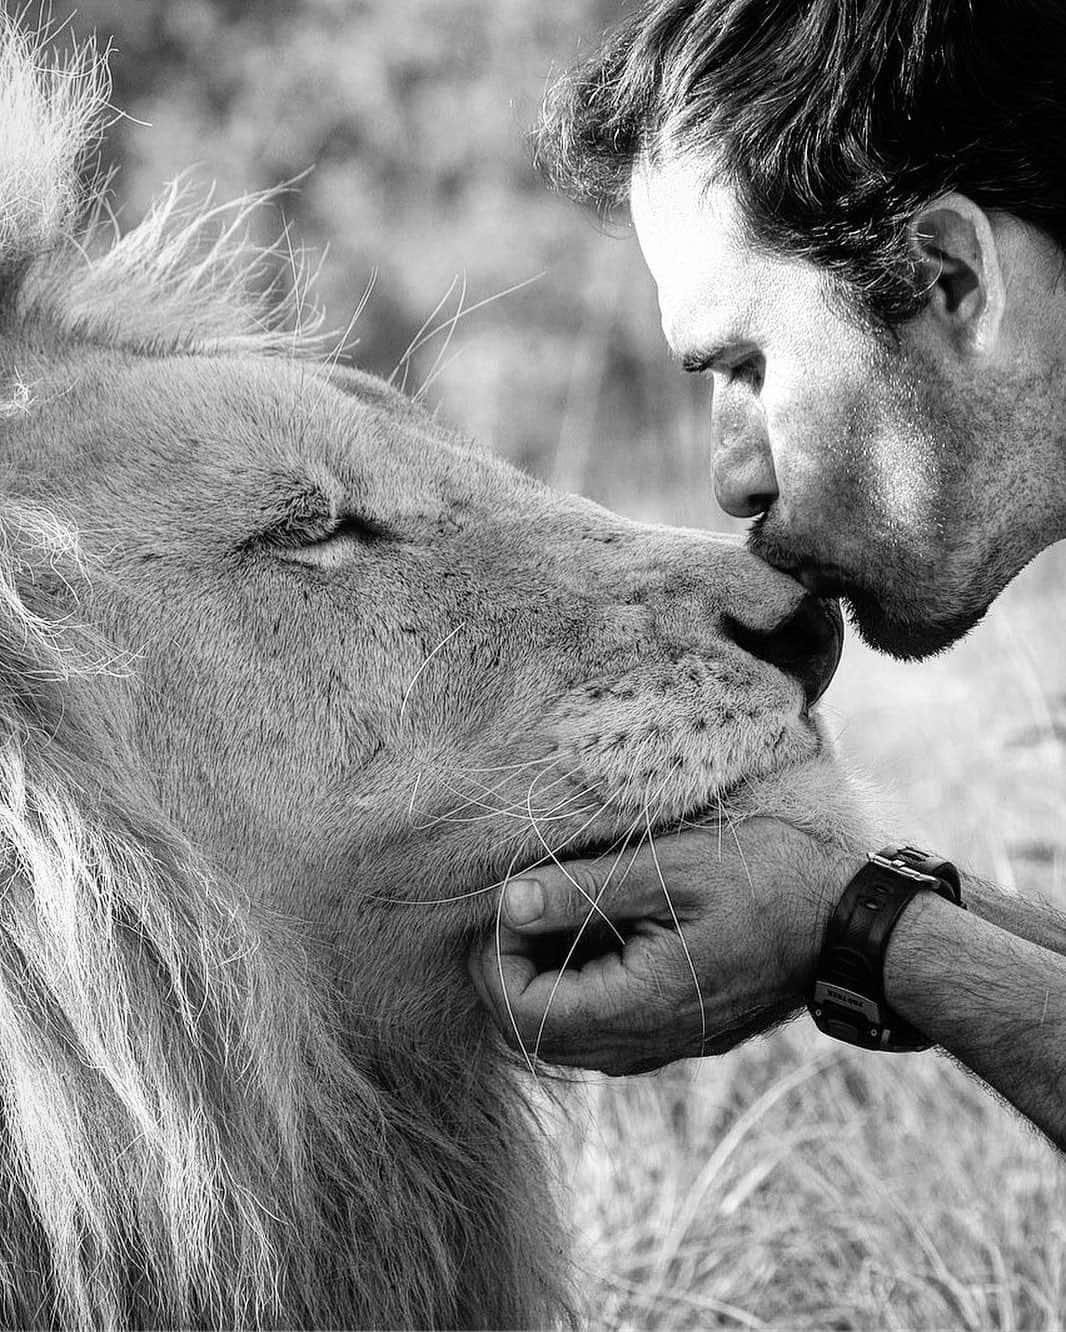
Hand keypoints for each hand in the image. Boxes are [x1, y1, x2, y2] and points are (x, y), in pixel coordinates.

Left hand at [469, 819, 856, 1074]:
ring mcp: (656, 1045)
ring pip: (560, 1035)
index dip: (495, 961)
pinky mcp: (668, 1033)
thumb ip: (583, 891)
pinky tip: (593, 926)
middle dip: (508, 969)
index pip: (521, 1018)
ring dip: (541, 975)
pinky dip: (573, 982)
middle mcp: (641, 1044)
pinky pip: (595, 1025)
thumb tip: (508, 903)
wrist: (845, 923)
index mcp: (639, 1008)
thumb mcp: (669, 869)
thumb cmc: (766, 881)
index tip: (510, 901)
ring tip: (560, 906)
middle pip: (530, 1035)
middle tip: (526, 900)